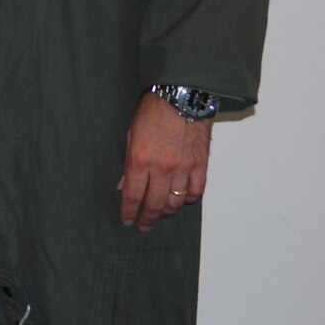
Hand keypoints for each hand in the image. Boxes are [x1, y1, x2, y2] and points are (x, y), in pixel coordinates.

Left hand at [119, 91, 211, 229]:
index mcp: (140, 160)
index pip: (132, 195)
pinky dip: (187, 200)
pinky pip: (194, 192)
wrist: (181, 99)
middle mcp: (162, 168)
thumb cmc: (153, 112)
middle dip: (147, 218)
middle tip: (143, 225)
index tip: (127, 220)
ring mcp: (183, 169)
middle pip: (154, 204)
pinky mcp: (200, 166)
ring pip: (175, 202)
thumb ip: (129, 164)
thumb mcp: (130, 136)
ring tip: (159, 215)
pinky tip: (180, 201)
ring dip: (166, 212)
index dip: (128, 212)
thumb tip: (124, 185)